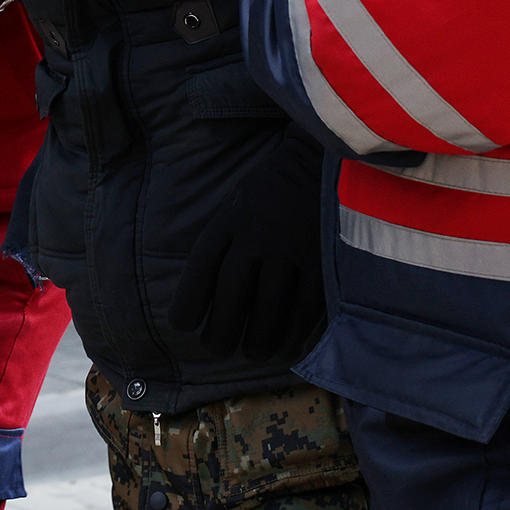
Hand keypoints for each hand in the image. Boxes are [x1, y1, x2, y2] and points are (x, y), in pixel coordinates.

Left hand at [167, 128, 326, 360]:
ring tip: (254, 353)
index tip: (183, 326)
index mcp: (231, 217)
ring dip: (259, 337)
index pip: (201, 266)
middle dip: (222, 329)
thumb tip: (205, 290)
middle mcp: (256, 231)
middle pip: (232, 292)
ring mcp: (291, 244)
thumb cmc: (275, 188)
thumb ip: (224, 237)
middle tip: (218, 348)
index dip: (189, 300)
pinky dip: (295, 331)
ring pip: (269, 305)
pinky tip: (288, 347)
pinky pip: (306, 304)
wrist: (326, 156)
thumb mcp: (238, 201)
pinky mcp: (324, 255)